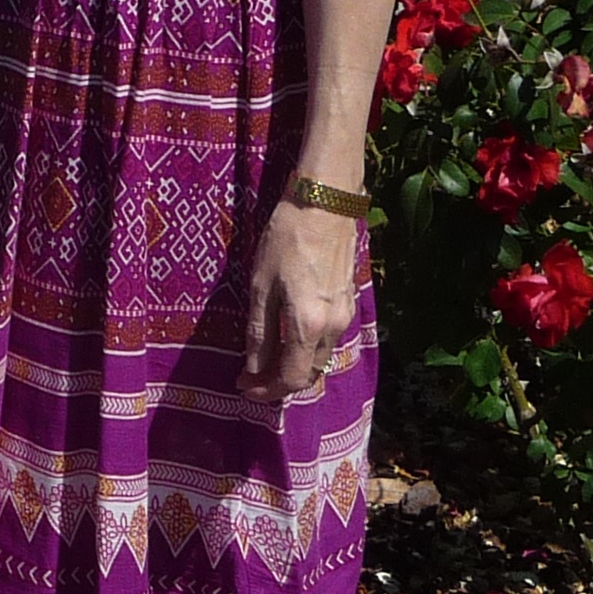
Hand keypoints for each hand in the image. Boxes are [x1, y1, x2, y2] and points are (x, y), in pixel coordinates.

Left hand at [241, 202, 361, 401]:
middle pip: (310, 373)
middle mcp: (334, 327)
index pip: (292, 378)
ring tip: (267, 360)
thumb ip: (259, 333)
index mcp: (310, 326)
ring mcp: (346, 315)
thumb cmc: (287, 238)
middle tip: (252, 377)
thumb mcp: (261, 286)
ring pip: (321, 357)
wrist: (325, 202)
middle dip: (280, 383)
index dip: (267, 390)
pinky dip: (308, 348)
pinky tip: (290, 337)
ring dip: (295, 366)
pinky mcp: (349, 301)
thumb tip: (253, 369)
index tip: (244, 387)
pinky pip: (329, 339)